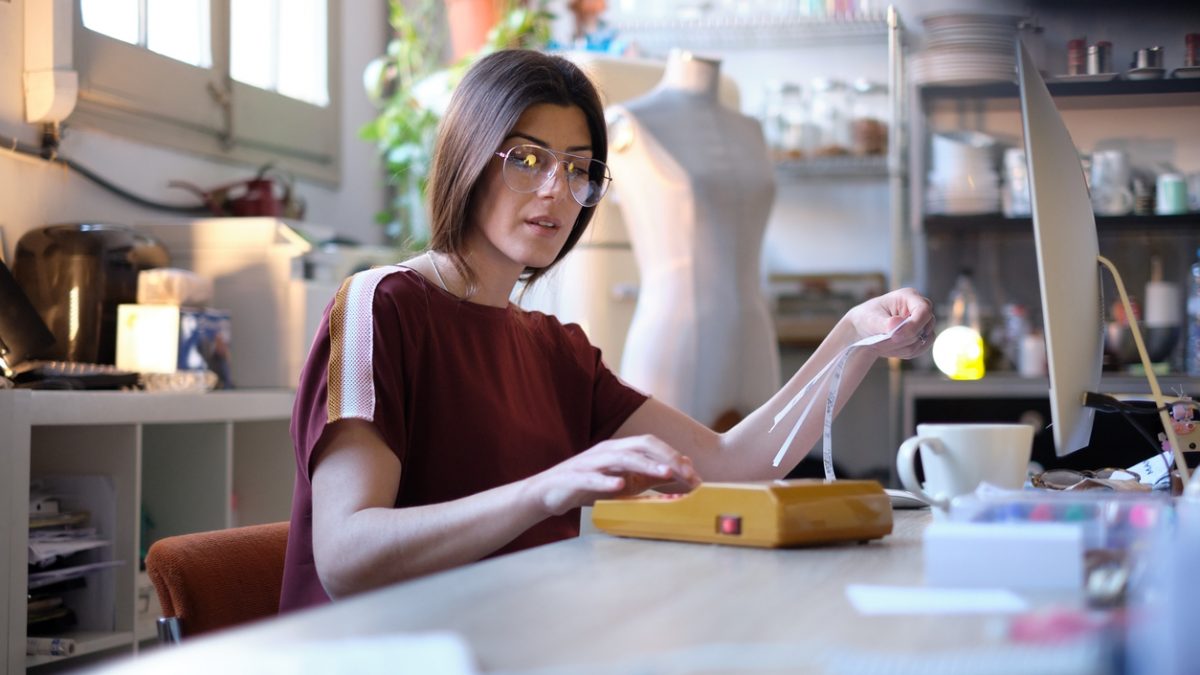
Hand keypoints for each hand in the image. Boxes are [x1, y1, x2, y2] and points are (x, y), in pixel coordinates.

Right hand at [523, 435, 701, 515]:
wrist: (549, 494)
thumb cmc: (589, 487)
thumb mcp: (625, 482)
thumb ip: (650, 477)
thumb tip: (681, 474)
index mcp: (620, 449)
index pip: (651, 445)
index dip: (673, 456)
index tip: (693, 473)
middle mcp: (607, 451)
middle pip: (640, 445)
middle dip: (665, 456)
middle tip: (686, 472)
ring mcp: (590, 462)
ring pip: (621, 458)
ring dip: (645, 465)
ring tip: (664, 473)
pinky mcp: (574, 477)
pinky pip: (592, 477)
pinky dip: (607, 481)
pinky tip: (620, 486)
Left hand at [845, 287, 934, 358]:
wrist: (864, 329)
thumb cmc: (867, 318)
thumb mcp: (871, 319)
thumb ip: (885, 323)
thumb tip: (898, 324)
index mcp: (909, 296)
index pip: (924, 310)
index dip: (913, 326)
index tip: (895, 336)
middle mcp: (920, 309)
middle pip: (924, 328)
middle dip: (902, 339)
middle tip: (879, 343)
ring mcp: (923, 324)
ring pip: (921, 342)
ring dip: (899, 348)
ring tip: (880, 344)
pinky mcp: (921, 338)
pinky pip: (918, 350)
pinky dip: (902, 352)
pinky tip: (888, 348)